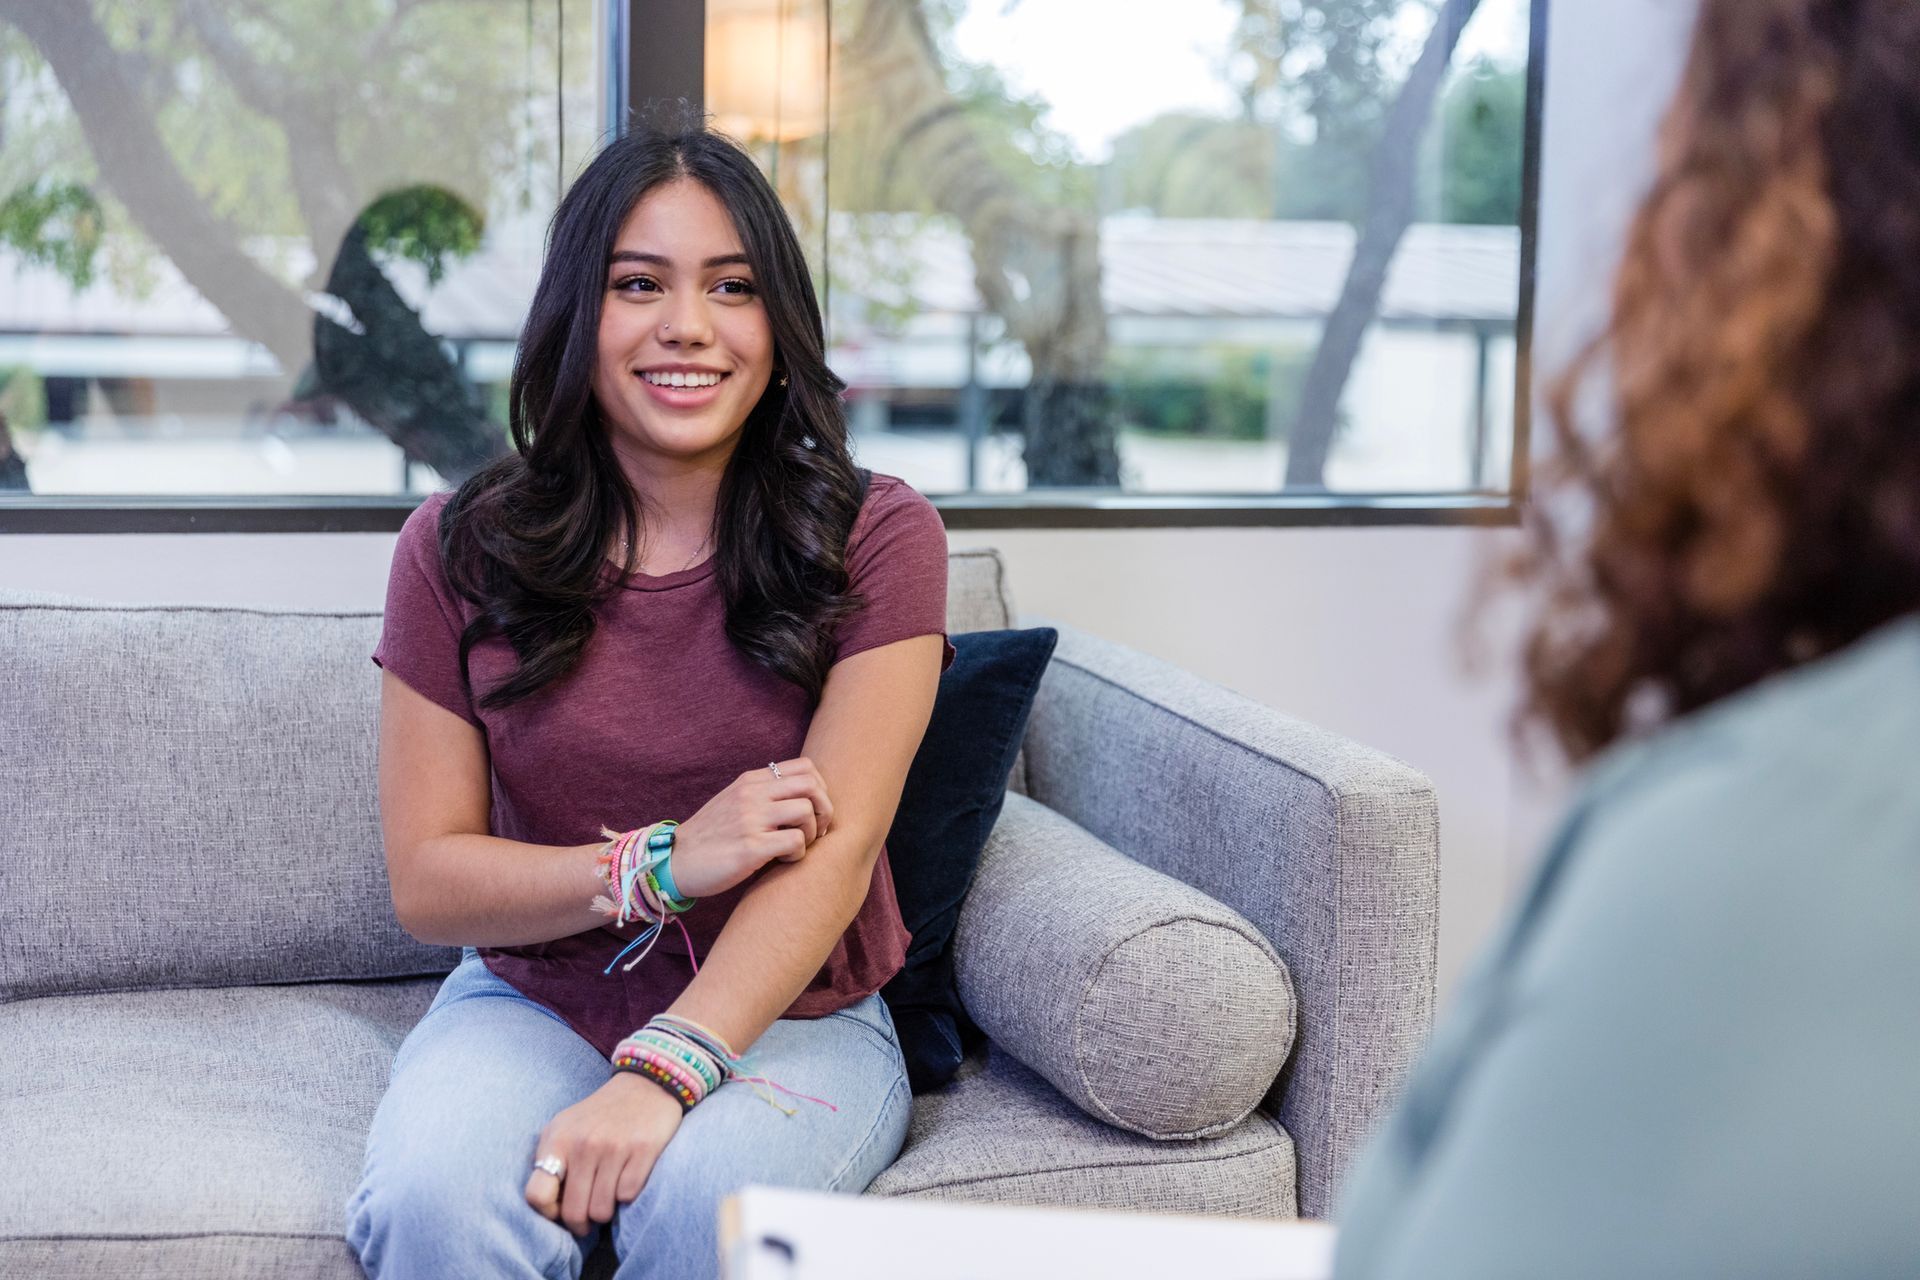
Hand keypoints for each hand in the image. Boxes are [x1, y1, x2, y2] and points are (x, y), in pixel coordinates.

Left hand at [525, 1072, 684, 1236]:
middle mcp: (583, 1143)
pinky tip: (627, 1178)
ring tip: (608, 1195)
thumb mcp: (565, 1128)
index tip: (560, 1211)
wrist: (645, 1085)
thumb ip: (550, 1161)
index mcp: (558, 1139)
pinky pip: (628, 1196)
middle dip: (582, 1223)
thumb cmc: (600, 1115)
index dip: (548, 1213)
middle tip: (588, 1218)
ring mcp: (614, 1147)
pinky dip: (628, 1196)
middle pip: (573, 1212)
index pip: (536, 1195)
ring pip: (602, 1211)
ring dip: (606, 1211)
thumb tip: (548, 1207)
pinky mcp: (643, 1149)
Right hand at [669, 757, 833, 897]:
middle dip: (825, 810)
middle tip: (817, 831)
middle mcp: (751, 795)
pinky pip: (795, 842)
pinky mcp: (750, 848)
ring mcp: (750, 820)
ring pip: (806, 811)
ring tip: (797, 847)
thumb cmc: (710, 836)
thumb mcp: (734, 802)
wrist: (675, 861)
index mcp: (750, 781)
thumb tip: (802, 795)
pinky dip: (798, 854)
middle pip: (813, 785)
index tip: (814, 811)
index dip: (821, 790)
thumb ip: (762, 793)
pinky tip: (784, 861)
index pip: (805, 768)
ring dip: (812, 833)